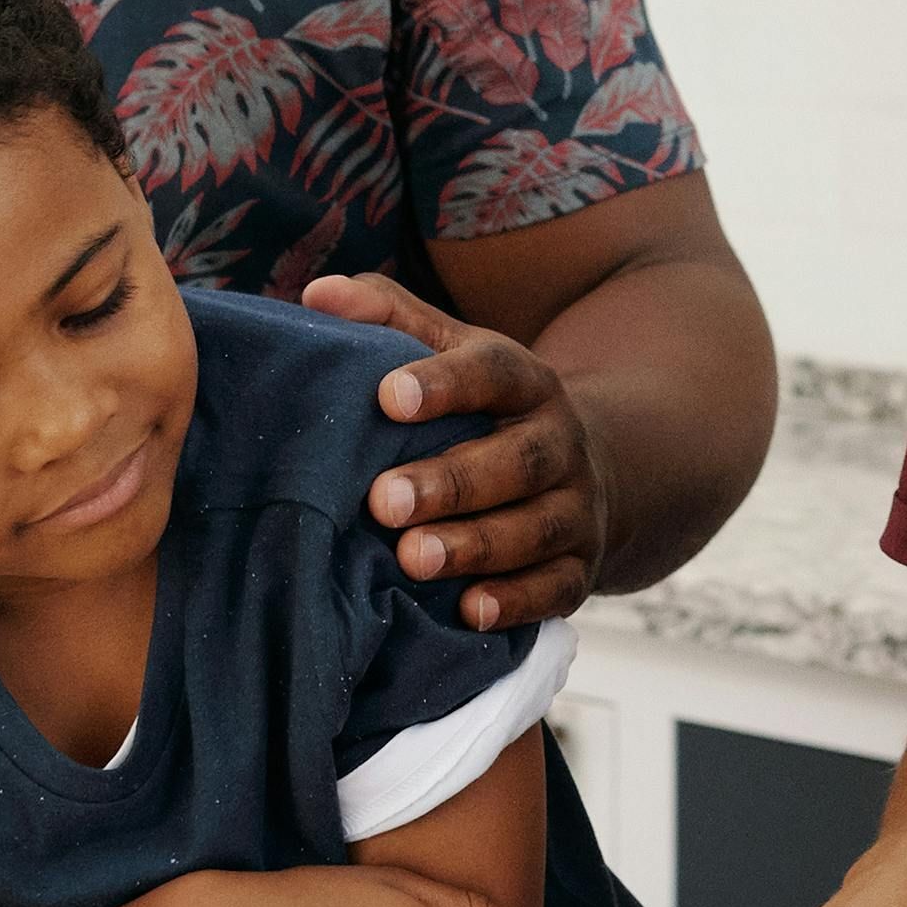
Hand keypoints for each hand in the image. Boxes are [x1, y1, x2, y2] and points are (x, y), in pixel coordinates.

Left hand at [302, 272, 600, 627]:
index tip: (387, 396)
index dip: (445, 384)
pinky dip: (517, 601)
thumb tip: (317, 295)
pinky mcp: (580, 568)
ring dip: (475, 545)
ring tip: (411, 558)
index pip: (493, 373)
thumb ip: (388, 318)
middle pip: (517, 461)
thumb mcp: (453, 353)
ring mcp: (577, 509)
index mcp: (526, 382)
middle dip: (451, 483)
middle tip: (382, 500)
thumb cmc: (486, 409)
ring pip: (534, 529)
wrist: (589, 468)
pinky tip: (469, 610)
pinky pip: (557, 589)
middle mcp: (560, 443)